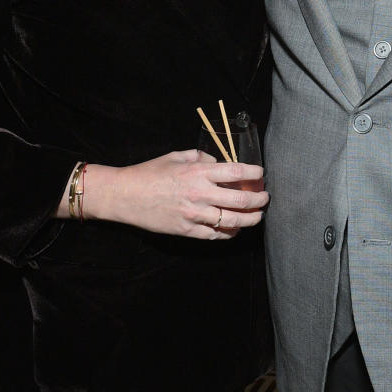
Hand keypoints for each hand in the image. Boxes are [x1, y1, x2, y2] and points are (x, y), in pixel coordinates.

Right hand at [83, 150, 267, 239]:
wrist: (125, 196)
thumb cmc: (149, 172)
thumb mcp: (176, 156)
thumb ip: (200, 157)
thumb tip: (218, 162)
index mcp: (198, 173)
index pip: (237, 173)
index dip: (254, 174)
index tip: (261, 174)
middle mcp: (200, 194)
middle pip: (241, 201)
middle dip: (259, 200)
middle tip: (265, 198)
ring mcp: (194, 215)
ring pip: (232, 222)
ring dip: (250, 219)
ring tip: (257, 216)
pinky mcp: (187, 231)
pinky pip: (215, 235)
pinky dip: (228, 233)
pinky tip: (235, 229)